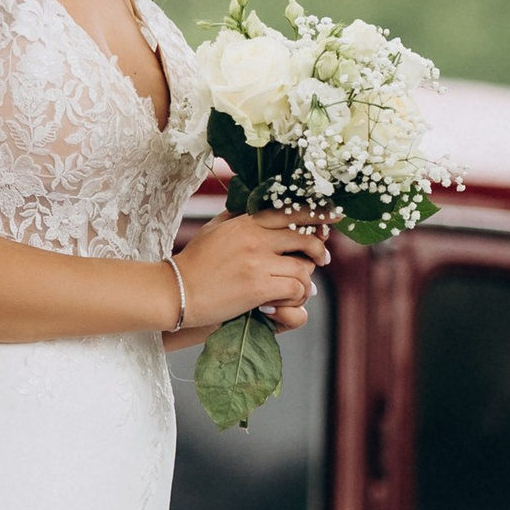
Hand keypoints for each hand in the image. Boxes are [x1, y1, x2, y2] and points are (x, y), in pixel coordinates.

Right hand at [171, 211, 327, 334]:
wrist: (176, 292)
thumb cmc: (193, 263)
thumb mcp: (213, 230)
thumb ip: (235, 217)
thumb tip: (251, 206)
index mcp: (245, 221)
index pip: (289, 212)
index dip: (316, 214)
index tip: (334, 216)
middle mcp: (254, 237)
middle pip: (304, 238)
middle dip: (318, 250)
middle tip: (321, 260)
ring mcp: (257, 262)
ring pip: (303, 268)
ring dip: (305, 282)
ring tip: (299, 290)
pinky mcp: (258, 287)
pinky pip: (295, 289)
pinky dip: (296, 298)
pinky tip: (284, 303)